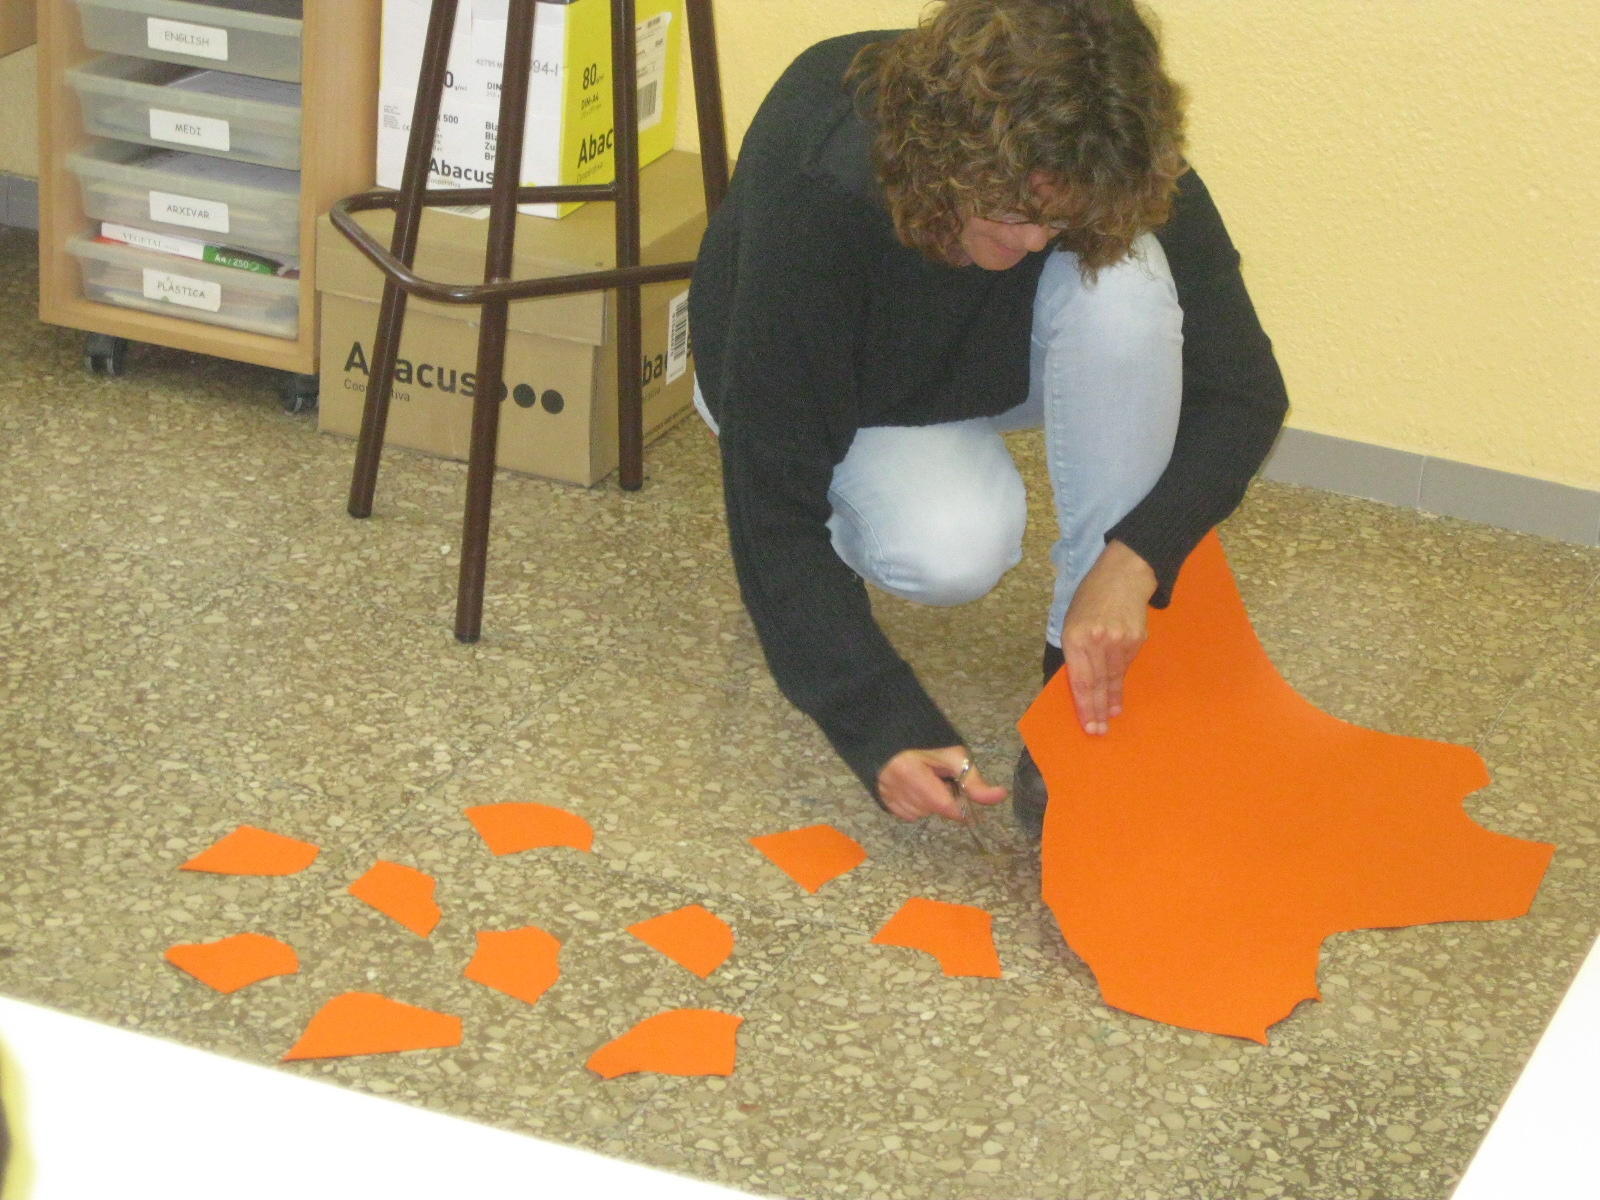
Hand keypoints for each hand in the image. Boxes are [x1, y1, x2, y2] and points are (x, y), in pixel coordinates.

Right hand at [876, 746, 1007, 821]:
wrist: (891, 734)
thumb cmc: (926, 741)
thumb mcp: (953, 756)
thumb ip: (975, 782)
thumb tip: (1001, 796)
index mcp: (912, 774)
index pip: (944, 806)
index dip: (959, 805)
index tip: (961, 792)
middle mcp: (895, 789)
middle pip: (934, 810)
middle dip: (943, 797)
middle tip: (940, 776)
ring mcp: (887, 796)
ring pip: (922, 813)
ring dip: (929, 802)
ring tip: (925, 779)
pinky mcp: (883, 800)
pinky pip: (909, 813)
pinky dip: (917, 804)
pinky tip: (915, 786)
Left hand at [1061, 539, 1157, 734]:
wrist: (1123, 575)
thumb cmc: (1090, 599)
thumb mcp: (1072, 622)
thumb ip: (1075, 652)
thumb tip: (1079, 684)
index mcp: (1075, 637)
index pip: (1080, 680)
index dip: (1084, 706)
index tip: (1087, 724)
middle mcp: (1097, 641)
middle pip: (1097, 684)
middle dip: (1097, 710)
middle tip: (1099, 731)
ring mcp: (1119, 641)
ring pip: (1114, 678)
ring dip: (1111, 700)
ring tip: (1109, 716)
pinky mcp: (1136, 640)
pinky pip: (1125, 666)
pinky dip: (1120, 681)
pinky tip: (1117, 694)